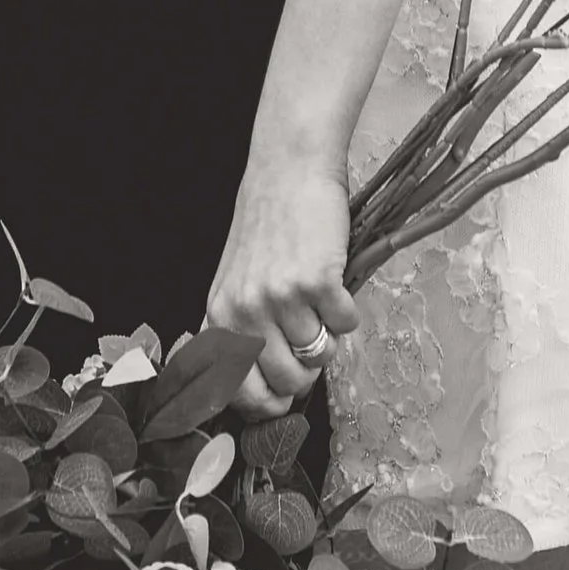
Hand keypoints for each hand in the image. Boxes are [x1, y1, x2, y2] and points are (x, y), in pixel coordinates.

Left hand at [206, 153, 358, 414]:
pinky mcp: (318, 281)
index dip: (270, 403)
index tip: (284, 396)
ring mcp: (282, 297)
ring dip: (329, 335)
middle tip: (310, 334)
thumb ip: (241, 331)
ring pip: (320, 355)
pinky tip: (334, 282)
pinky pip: (346, 325)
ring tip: (319, 301)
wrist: (289, 166)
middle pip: (289, 382)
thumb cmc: (266, 222)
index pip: (243, 392)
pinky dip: (348, 310)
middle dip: (307, 368)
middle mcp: (246, 311)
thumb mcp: (236, 280)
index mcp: (220, 315)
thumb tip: (264, 389)